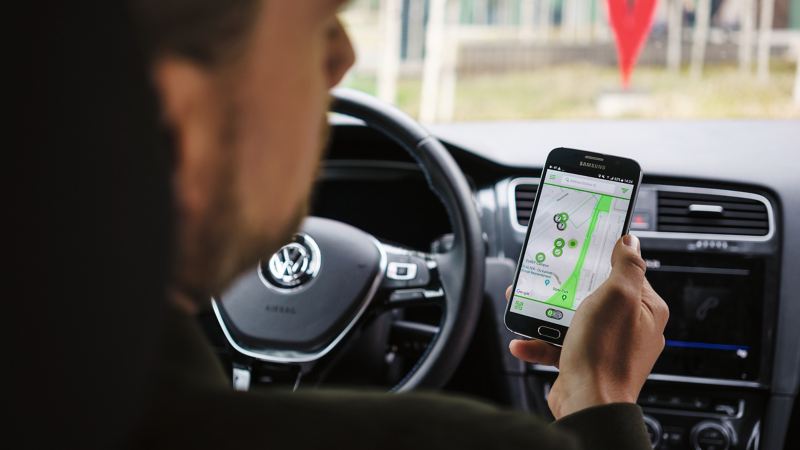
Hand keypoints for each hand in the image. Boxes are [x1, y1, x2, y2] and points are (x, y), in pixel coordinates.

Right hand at [506, 235, 668, 418]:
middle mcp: (630, 329)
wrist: (588, 404)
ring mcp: (606, 347)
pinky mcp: (585, 363)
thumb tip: (631, 243)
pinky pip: (561, 345)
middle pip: (595, 295)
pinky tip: (525, 340)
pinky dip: (541, 342)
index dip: (602, 261)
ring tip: (526, 307)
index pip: (626, 274)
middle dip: (565, 288)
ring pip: (574, 320)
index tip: (582, 252)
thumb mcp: (617, 296)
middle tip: (547, 279)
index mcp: (645, 310)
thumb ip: (627, 266)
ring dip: (546, 315)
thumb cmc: (605, 354)